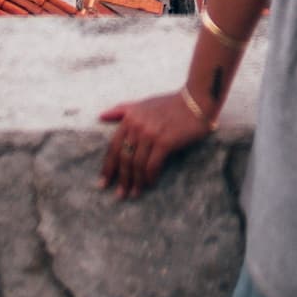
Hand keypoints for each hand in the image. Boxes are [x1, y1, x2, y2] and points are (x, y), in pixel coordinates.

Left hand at [97, 91, 211, 198]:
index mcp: (129, 118)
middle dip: (121, 179)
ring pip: (137, 164)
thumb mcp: (142, 104)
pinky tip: (151, 183)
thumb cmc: (170, 103)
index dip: (108, 167)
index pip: (113, 147)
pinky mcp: (165, 142)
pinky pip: (152, 165)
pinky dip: (150, 177)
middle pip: (124, 158)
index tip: (104, 182)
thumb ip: (122, 110)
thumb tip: (100, 116)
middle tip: (119, 195)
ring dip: (135, 182)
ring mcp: (150, 134)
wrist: (196, 101)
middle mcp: (137, 126)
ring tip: (134, 194)